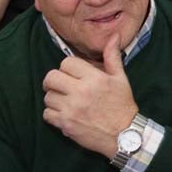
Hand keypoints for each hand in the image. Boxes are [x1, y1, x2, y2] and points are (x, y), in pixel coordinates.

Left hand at [42, 34, 138, 156]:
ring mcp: (71, 109)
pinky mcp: (65, 124)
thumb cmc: (122, 104)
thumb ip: (112, 57)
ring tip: (65, 100)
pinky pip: (47, 114)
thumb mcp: (120, 78)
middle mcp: (80, 92)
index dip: (68, 67)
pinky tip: (64, 113)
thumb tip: (114, 36)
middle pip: (51, 78)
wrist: (124, 134)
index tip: (73, 74)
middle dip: (54, 80)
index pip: (66, 63)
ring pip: (47, 96)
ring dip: (54, 97)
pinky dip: (52, 113)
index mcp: (94, 78)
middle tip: (62, 85)